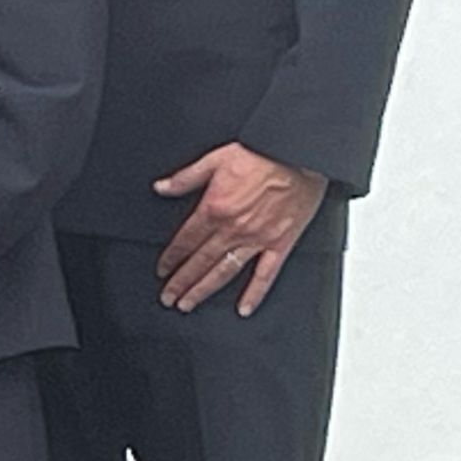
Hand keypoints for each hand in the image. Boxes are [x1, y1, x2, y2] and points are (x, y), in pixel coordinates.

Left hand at [153, 142, 324, 313]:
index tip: (162, 270)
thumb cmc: (262, 152)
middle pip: (200, 261)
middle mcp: (233, 228)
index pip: (185, 240)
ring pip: (224, 271)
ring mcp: (257, 238)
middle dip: (181, 282)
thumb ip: (186, 177)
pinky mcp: (280, 243)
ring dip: (204, 290)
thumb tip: (162, 187)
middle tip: (168, 297)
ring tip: (189, 304)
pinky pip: (265, 274)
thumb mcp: (215, 158)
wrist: (299, 153)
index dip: (171, 258)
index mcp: (215, 208)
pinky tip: (244, 308)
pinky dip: (254, 293)